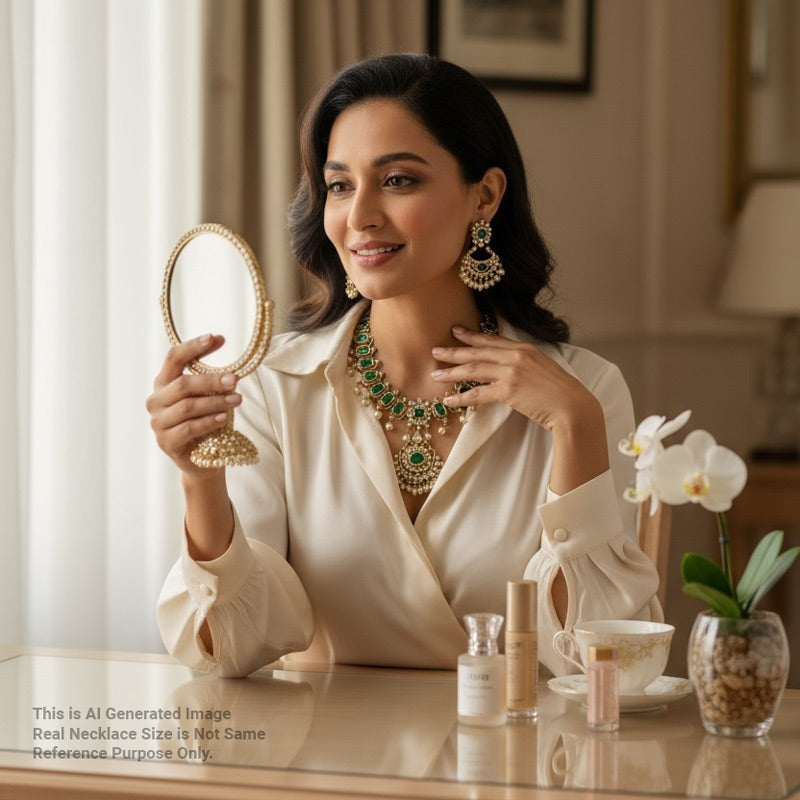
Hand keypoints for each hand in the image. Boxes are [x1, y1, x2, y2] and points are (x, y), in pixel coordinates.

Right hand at [146, 334, 241, 476]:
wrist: (201, 459)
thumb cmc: (205, 422)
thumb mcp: (208, 397)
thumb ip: (213, 380)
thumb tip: (229, 361)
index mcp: (164, 383)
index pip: (174, 358)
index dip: (193, 347)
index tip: (215, 338)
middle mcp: (156, 401)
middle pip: (182, 384)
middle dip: (211, 380)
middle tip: (234, 379)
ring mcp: (158, 422)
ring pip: (187, 407)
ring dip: (215, 402)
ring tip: (236, 400)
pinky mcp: (166, 442)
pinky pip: (188, 428)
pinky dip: (208, 422)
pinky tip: (224, 418)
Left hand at [431, 325, 608, 492]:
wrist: (574, 407)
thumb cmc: (563, 393)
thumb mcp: (545, 369)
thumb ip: (527, 364)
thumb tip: (513, 370)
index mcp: (525, 348)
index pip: (493, 339)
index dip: (472, 335)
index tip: (456, 331)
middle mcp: (516, 356)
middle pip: (478, 351)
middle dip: (454, 351)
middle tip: (435, 351)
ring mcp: (511, 372)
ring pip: (473, 369)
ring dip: (451, 372)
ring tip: (435, 375)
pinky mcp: (508, 391)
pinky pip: (477, 393)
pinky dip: (461, 397)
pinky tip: (448, 400)